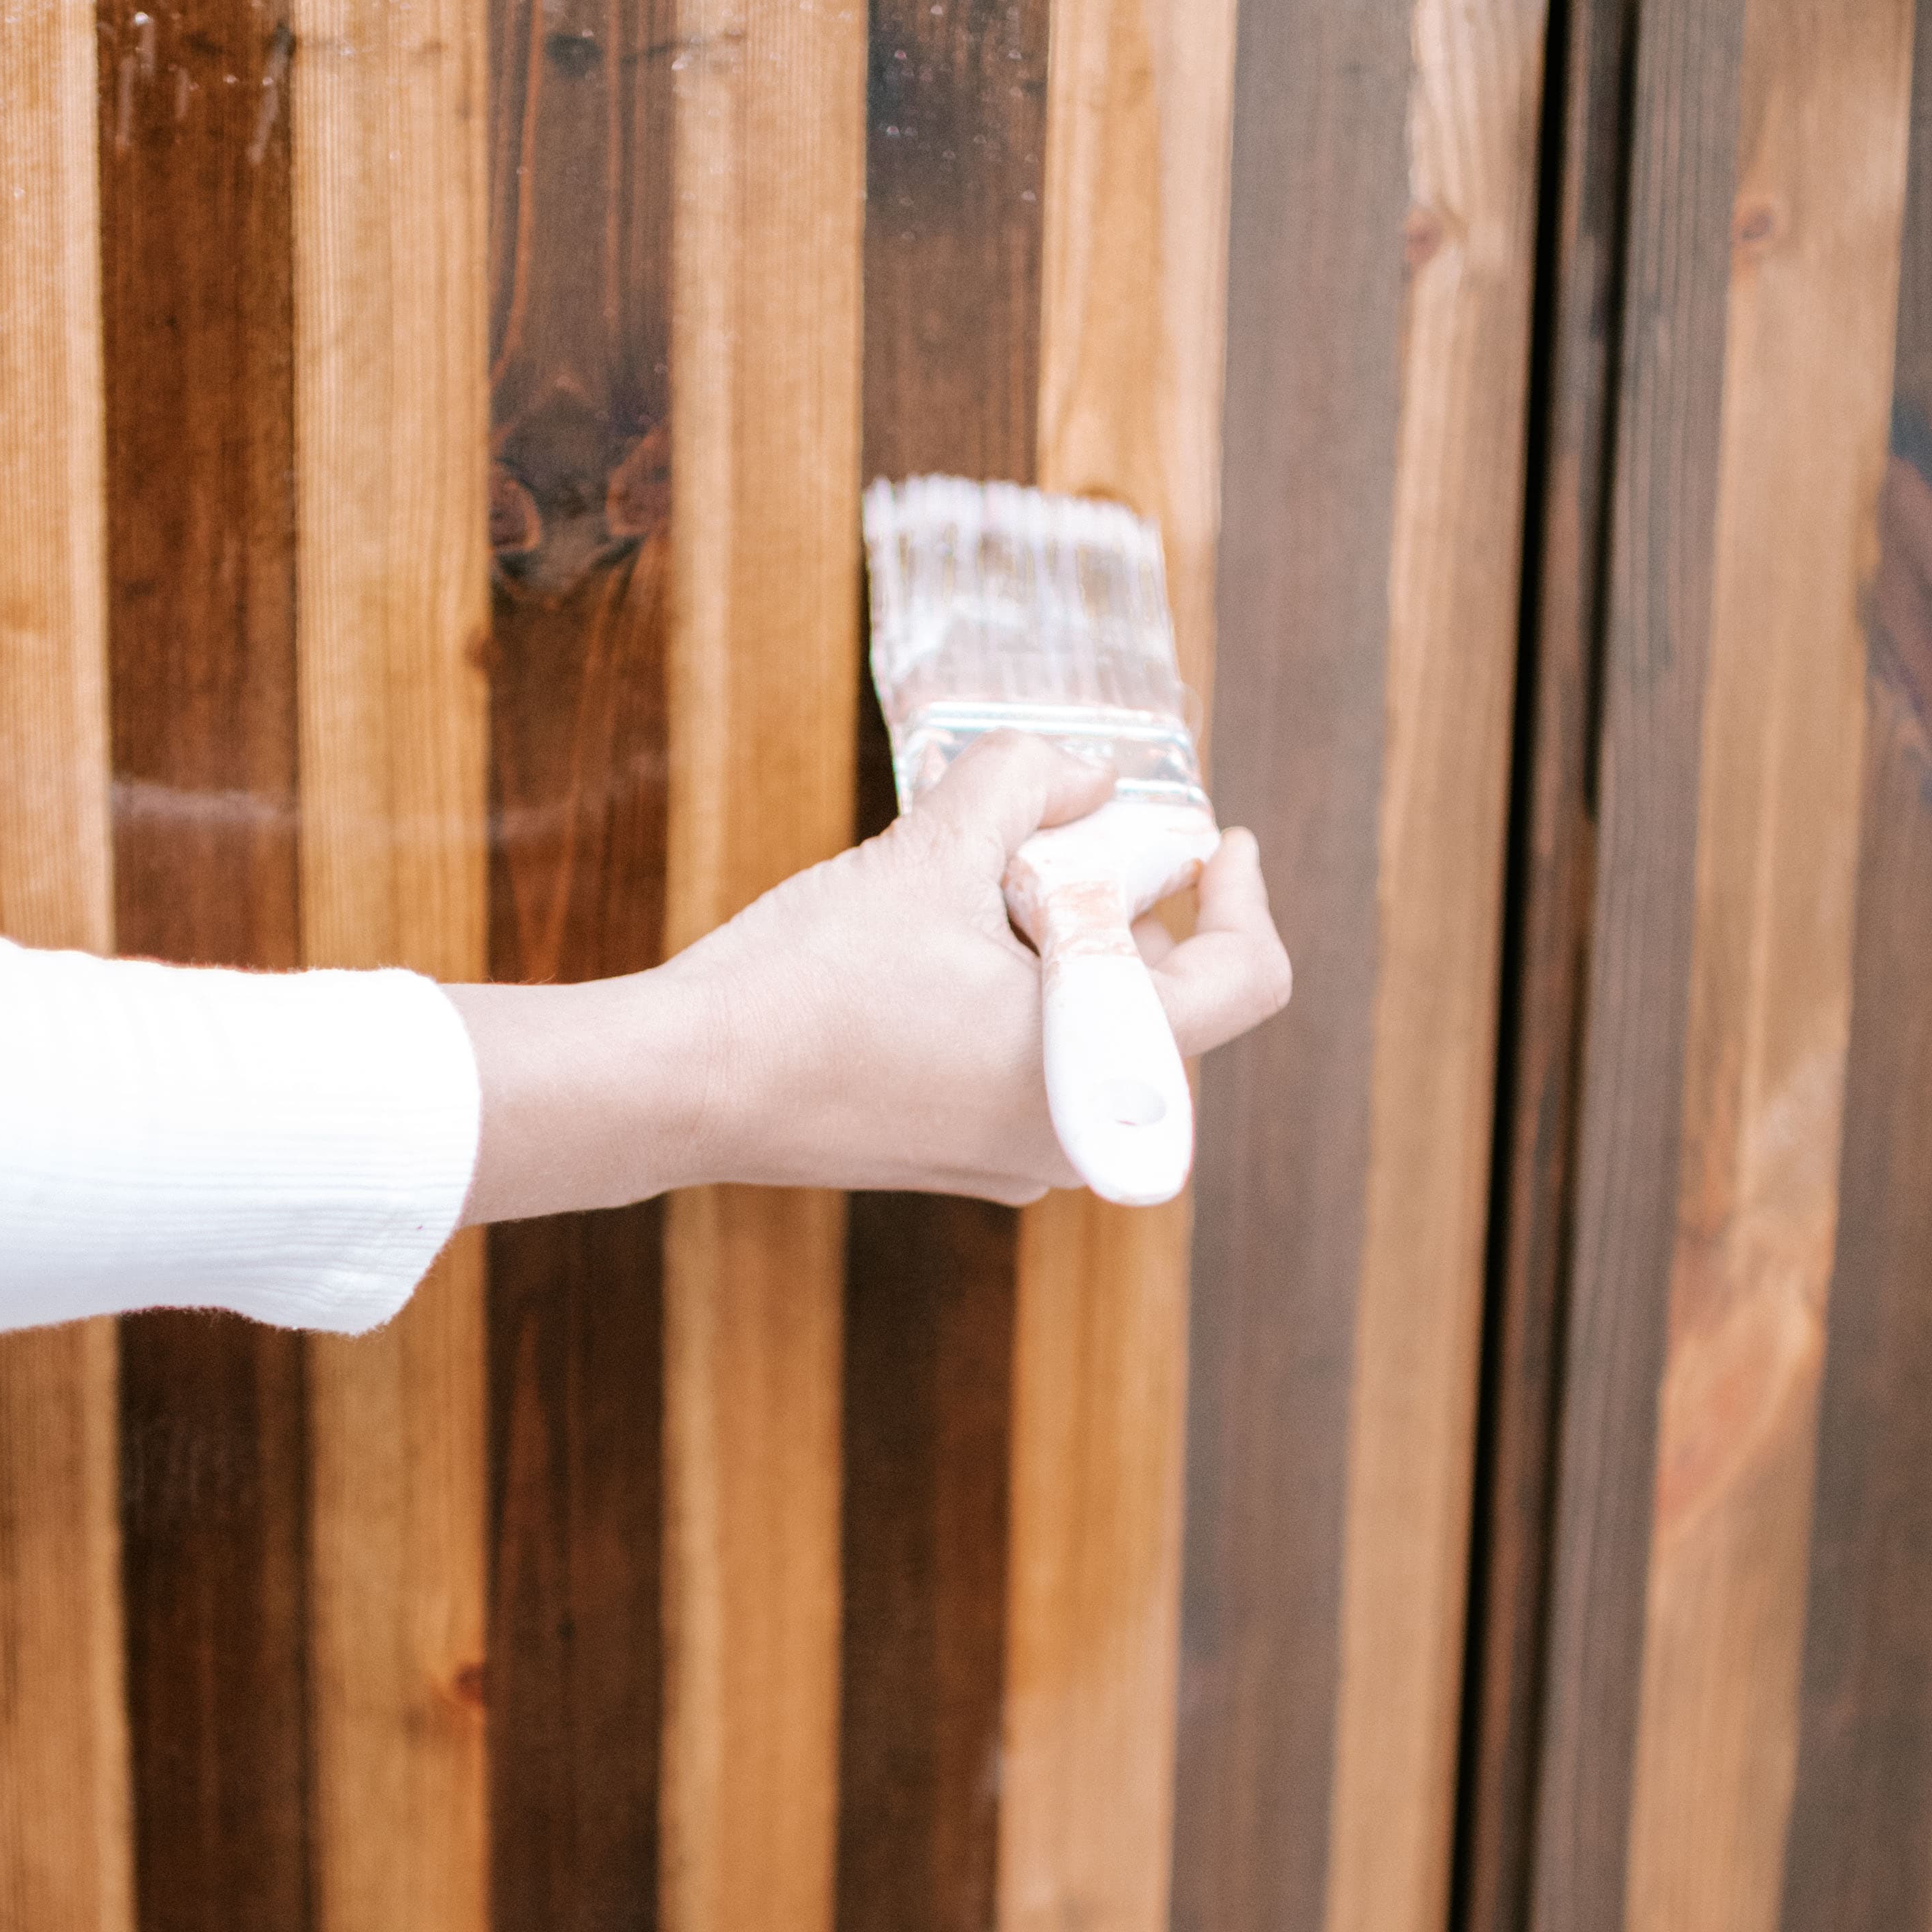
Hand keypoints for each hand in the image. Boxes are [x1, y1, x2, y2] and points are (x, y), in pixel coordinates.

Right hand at [448, 732, 1291, 1223]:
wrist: (689, 1085)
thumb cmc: (810, 984)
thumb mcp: (932, 851)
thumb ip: (1026, 784)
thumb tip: (1084, 774)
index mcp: (1101, 1076)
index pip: (1242, 980)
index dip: (1242, 893)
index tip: (1214, 840)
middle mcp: (1077, 1139)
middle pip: (1159, 999)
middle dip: (1122, 907)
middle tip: (1052, 841)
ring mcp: (1017, 1157)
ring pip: (1091, 1028)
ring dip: (1065, 946)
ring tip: (981, 888)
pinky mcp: (962, 1153)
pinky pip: (1033, 1060)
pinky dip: (1018, 993)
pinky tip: (942, 944)